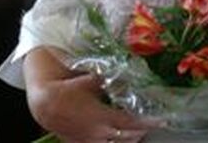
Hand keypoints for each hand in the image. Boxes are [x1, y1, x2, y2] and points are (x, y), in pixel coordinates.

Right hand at [27, 72, 159, 142]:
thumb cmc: (67, 90)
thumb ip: (110, 78)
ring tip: (139, 131)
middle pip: (128, 137)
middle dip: (142, 131)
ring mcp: (90, 142)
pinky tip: (122, 138)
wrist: (45, 106)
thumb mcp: (90, 80)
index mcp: (101, 116)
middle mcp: (98, 133)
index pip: (130, 122)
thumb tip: (129, 71)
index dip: (148, 122)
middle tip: (151, 123)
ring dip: (130, 140)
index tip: (162, 119)